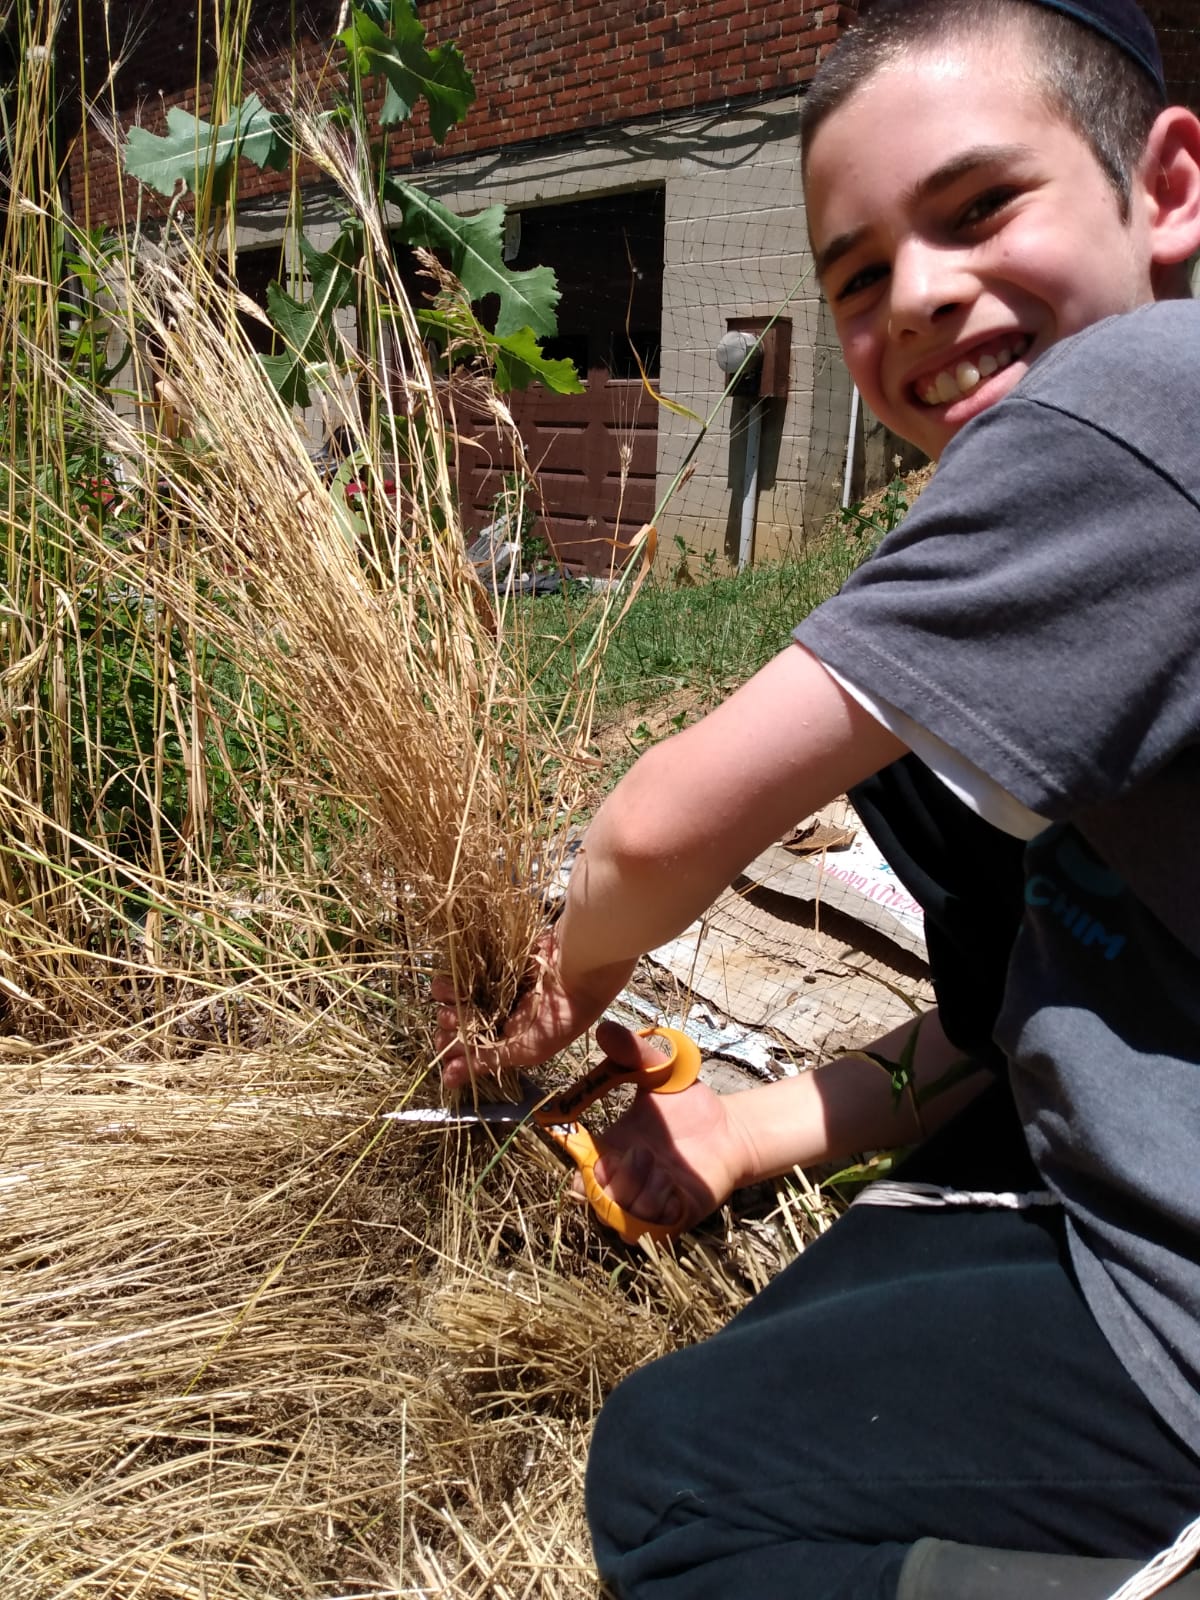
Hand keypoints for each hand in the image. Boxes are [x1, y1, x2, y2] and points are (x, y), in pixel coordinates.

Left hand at [432, 932, 635, 1087]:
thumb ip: (486, 1061)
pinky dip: (452, 982)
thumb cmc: (557, 1020)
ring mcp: (494, 993)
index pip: (472, 1052)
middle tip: (452, 1023)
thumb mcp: (524, 1049)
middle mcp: (500, 1019)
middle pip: (461, 1026)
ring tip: (446, 999)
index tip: (447, 1051)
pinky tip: (446, 984)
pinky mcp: (492, 968)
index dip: (455, 1053)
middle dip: (449, 1028)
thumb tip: (449, 1081)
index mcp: (509, 1043)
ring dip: (446, 1002)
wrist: (577, 971)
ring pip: (458, 1001)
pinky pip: (463, 977)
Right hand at [571, 1020, 758, 1234]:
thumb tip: (604, 1027)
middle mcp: (625, 1178)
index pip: (580, 1168)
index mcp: (613, 1148)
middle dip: (611, 1181)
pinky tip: (673, 1186)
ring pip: (622, 1214)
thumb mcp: (659, 1072)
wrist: (731, 1128)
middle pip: (596, 1198)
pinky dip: (656, 1209)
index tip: (598, 1152)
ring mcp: (647, 1200)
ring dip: (636, 1192)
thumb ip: (633, 1052)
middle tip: (641, 1154)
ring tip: (660, 1167)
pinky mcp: (672, 1217)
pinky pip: (650, 1227)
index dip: (581, 1167)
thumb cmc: (689, 1102)